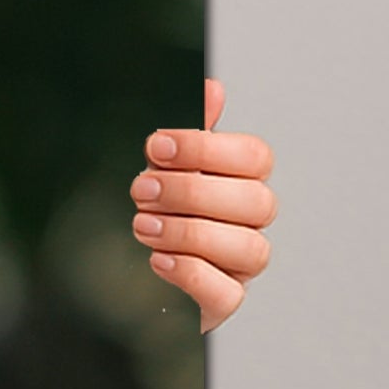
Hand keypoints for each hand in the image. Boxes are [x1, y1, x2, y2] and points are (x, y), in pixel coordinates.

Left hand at [132, 78, 275, 332]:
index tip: (156, 147)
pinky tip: (159, 259)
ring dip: (188, 232)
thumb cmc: (163, 210)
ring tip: (143, 224)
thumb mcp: (168, 167)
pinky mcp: (222, 300)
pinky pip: (228, 295)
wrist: (133, 274)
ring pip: (249, 248)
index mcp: (242, 182)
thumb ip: (191, 135)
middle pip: (255, 202)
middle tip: (142, 189)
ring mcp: (241, 265)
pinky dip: (192, 274)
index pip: (255, 157)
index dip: (206, 148)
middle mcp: (250, 223)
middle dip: (192, 191)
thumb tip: (213, 88)